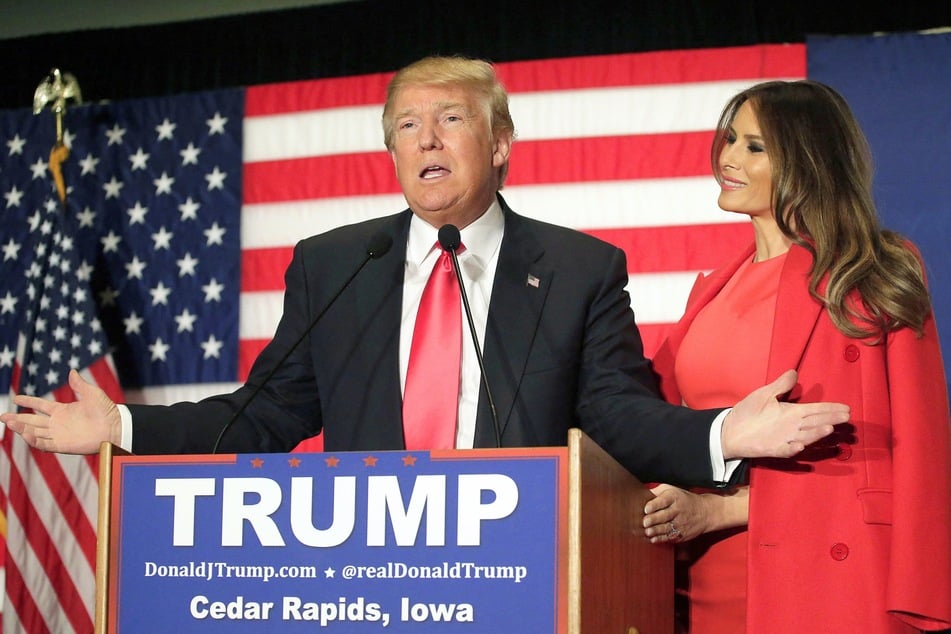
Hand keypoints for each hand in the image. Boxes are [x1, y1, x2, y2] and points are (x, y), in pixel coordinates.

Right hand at [0, 369, 120, 453]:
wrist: (115, 426)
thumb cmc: (106, 410)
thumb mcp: (91, 393)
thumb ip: (79, 384)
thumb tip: (72, 371)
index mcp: (62, 410)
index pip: (40, 406)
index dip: (28, 402)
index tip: (16, 398)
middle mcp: (58, 423)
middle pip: (32, 421)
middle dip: (17, 419)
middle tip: (2, 416)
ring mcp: (59, 435)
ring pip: (35, 432)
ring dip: (21, 428)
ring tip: (9, 422)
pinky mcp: (62, 445)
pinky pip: (44, 444)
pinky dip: (34, 440)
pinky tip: (25, 433)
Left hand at [643, 484, 708, 543]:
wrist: (705, 512)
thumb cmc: (684, 500)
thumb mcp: (671, 490)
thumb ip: (657, 492)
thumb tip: (642, 496)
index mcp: (674, 497)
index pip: (663, 501)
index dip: (654, 505)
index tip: (646, 509)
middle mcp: (677, 510)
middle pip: (664, 515)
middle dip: (653, 519)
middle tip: (645, 522)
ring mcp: (680, 523)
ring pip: (667, 528)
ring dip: (656, 531)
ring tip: (648, 531)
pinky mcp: (682, 534)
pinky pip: (670, 537)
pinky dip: (661, 539)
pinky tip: (654, 539)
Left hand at [721, 369, 848, 459]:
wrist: (730, 428)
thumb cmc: (748, 411)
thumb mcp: (764, 394)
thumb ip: (780, 385)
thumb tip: (793, 372)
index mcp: (791, 412)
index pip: (815, 410)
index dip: (830, 408)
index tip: (846, 408)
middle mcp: (792, 426)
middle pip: (816, 422)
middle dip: (831, 419)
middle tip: (846, 417)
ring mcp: (785, 438)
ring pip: (805, 436)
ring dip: (816, 434)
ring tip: (828, 428)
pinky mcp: (774, 449)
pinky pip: (786, 450)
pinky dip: (792, 448)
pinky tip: (799, 445)